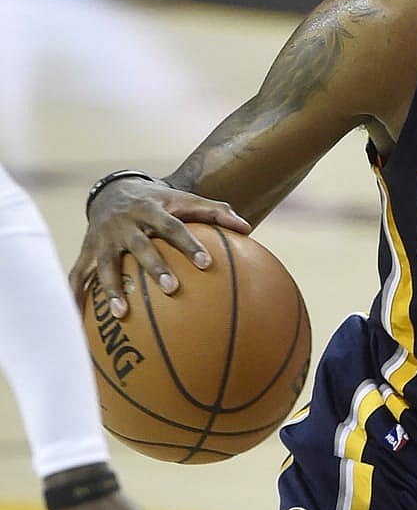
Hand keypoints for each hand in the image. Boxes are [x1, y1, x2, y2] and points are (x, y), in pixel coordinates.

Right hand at [70, 178, 250, 318]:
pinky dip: (76, 297)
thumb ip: (216, 212)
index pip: (173, 227)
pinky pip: (78, 276)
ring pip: (106, 265)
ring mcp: (103, 238)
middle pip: (141, 246)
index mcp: (152, 209)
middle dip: (155, 267)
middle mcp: (125, 223)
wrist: (113, 190)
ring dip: (111, 289)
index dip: (189, 244)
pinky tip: (79, 320)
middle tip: (173, 289)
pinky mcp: (86, 251)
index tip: (207, 264)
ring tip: (122, 313)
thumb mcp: (185, 198)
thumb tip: (247, 228)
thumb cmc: (159, 201)